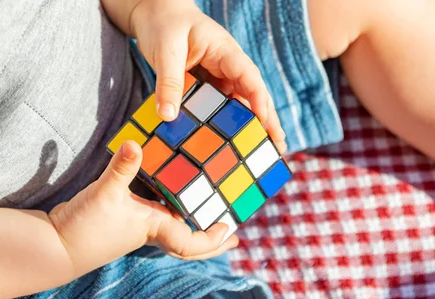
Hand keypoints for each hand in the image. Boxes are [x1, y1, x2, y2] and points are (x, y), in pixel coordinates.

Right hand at [49, 141, 236, 273]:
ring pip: (177, 233)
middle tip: (232, 235)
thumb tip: (133, 144)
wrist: (55, 246)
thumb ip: (120, 169)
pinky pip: (161, 220)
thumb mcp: (103, 194)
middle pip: (190, 245)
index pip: (191, 242)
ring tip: (213, 216)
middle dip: (213, 243)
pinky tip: (176, 201)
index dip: (212, 238)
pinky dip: (174, 213)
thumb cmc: (83, 227)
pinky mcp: (128, 222)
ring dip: (197, 228)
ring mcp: (141, 229)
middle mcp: (152, 231)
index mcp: (155, 229)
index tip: (229, 228)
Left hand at [130, 0, 286, 152]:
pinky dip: (233, 123)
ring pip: (243, 103)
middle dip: (268, 120)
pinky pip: (224, 106)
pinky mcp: (211, 85)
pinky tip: (237, 141)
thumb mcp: (165, 51)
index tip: (264, 122)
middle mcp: (229, 65)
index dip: (258, 99)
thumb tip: (168, 116)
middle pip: (254, 94)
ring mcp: (222, 76)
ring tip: (266, 150)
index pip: (248, 76)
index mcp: (225, 51)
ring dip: (254, 125)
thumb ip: (168, 83)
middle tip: (279, 146)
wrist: (155, 12)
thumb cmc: (163, 24)